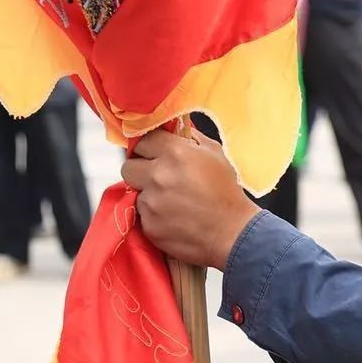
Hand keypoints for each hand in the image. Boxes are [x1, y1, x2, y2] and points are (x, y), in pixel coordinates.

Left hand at [121, 128, 259, 269]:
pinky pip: (142, 215)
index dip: (148, 148)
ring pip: (136, 192)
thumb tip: (175, 130)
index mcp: (175, 153)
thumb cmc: (227, 192)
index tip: (154, 154)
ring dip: (149, 195)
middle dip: (140, 170)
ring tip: (172, 201)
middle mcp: (158, 175)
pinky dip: (154, 215)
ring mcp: (152, 202)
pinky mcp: (149, 225)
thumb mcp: (215, 155)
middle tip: (156, 177)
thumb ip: (192, 138)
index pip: (142, 141)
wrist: (233, 233)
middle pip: (128, 167)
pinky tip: (173, 217)